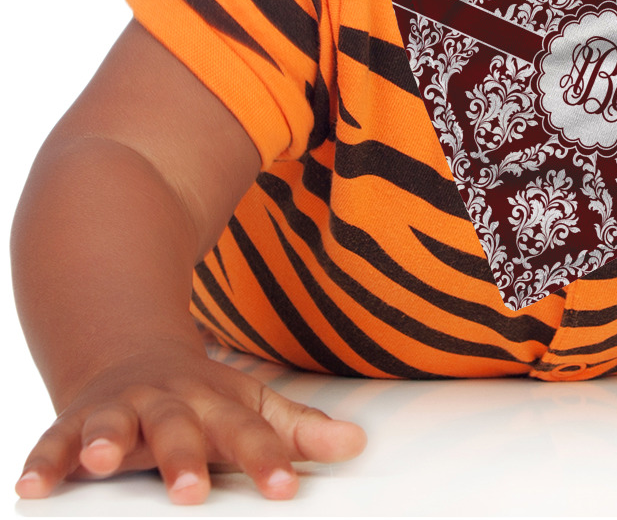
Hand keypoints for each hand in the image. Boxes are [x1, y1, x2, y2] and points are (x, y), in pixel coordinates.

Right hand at [15, 347, 366, 503]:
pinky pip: (52, 443)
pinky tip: (33, 486)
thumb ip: (298, 430)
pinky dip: (42, 462)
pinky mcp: (72, 425)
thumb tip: (357, 445)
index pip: (248, 433)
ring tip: (100, 461)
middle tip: (193, 491)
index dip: (268, 459)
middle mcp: (166, 404)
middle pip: (179, 429)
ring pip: (111, 424)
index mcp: (215, 403)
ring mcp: (118, 412)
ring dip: (104, 441)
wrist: (131, 352)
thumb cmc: (200, 397)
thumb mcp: (250, 406)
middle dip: (185, 458)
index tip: (288, 488)